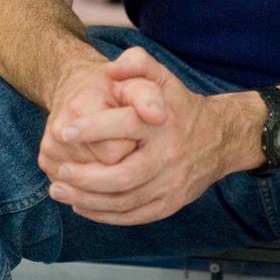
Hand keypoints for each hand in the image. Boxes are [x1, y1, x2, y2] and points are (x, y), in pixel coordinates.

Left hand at [46, 46, 235, 224]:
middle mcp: (169, 156)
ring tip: (60, 190)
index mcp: (163, 123)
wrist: (219, 138)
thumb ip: (137, 63)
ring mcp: (171, 184)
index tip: (62, 130)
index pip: (125, 126)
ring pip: (125, 201)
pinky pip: (133, 216)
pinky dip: (104, 215)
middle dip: (85, 177)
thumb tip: (112, 69)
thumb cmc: (179, 107)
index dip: (91, 129)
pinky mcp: (170, 204)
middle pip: (123, 176)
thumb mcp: (163, 77)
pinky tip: (82, 205)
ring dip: (88, 200)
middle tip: (59, 171)